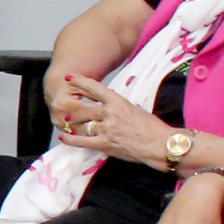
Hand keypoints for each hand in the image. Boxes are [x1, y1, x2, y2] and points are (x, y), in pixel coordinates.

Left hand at [50, 73, 171, 163]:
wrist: (160, 145)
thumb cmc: (152, 128)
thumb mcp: (135, 110)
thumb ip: (119, 107)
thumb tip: (110, 106)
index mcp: (118, 102)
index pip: (95, 88)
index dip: (80, 82)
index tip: (69, 78)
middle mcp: (110, 113)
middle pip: (84, 107)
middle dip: (72, 106)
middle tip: (62, 102)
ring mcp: (106, 129)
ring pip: (82, 123)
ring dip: (72, 122)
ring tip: (64, 120)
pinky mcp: (105, 144)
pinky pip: (82, 141)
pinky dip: (71, 139)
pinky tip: (63, 136)